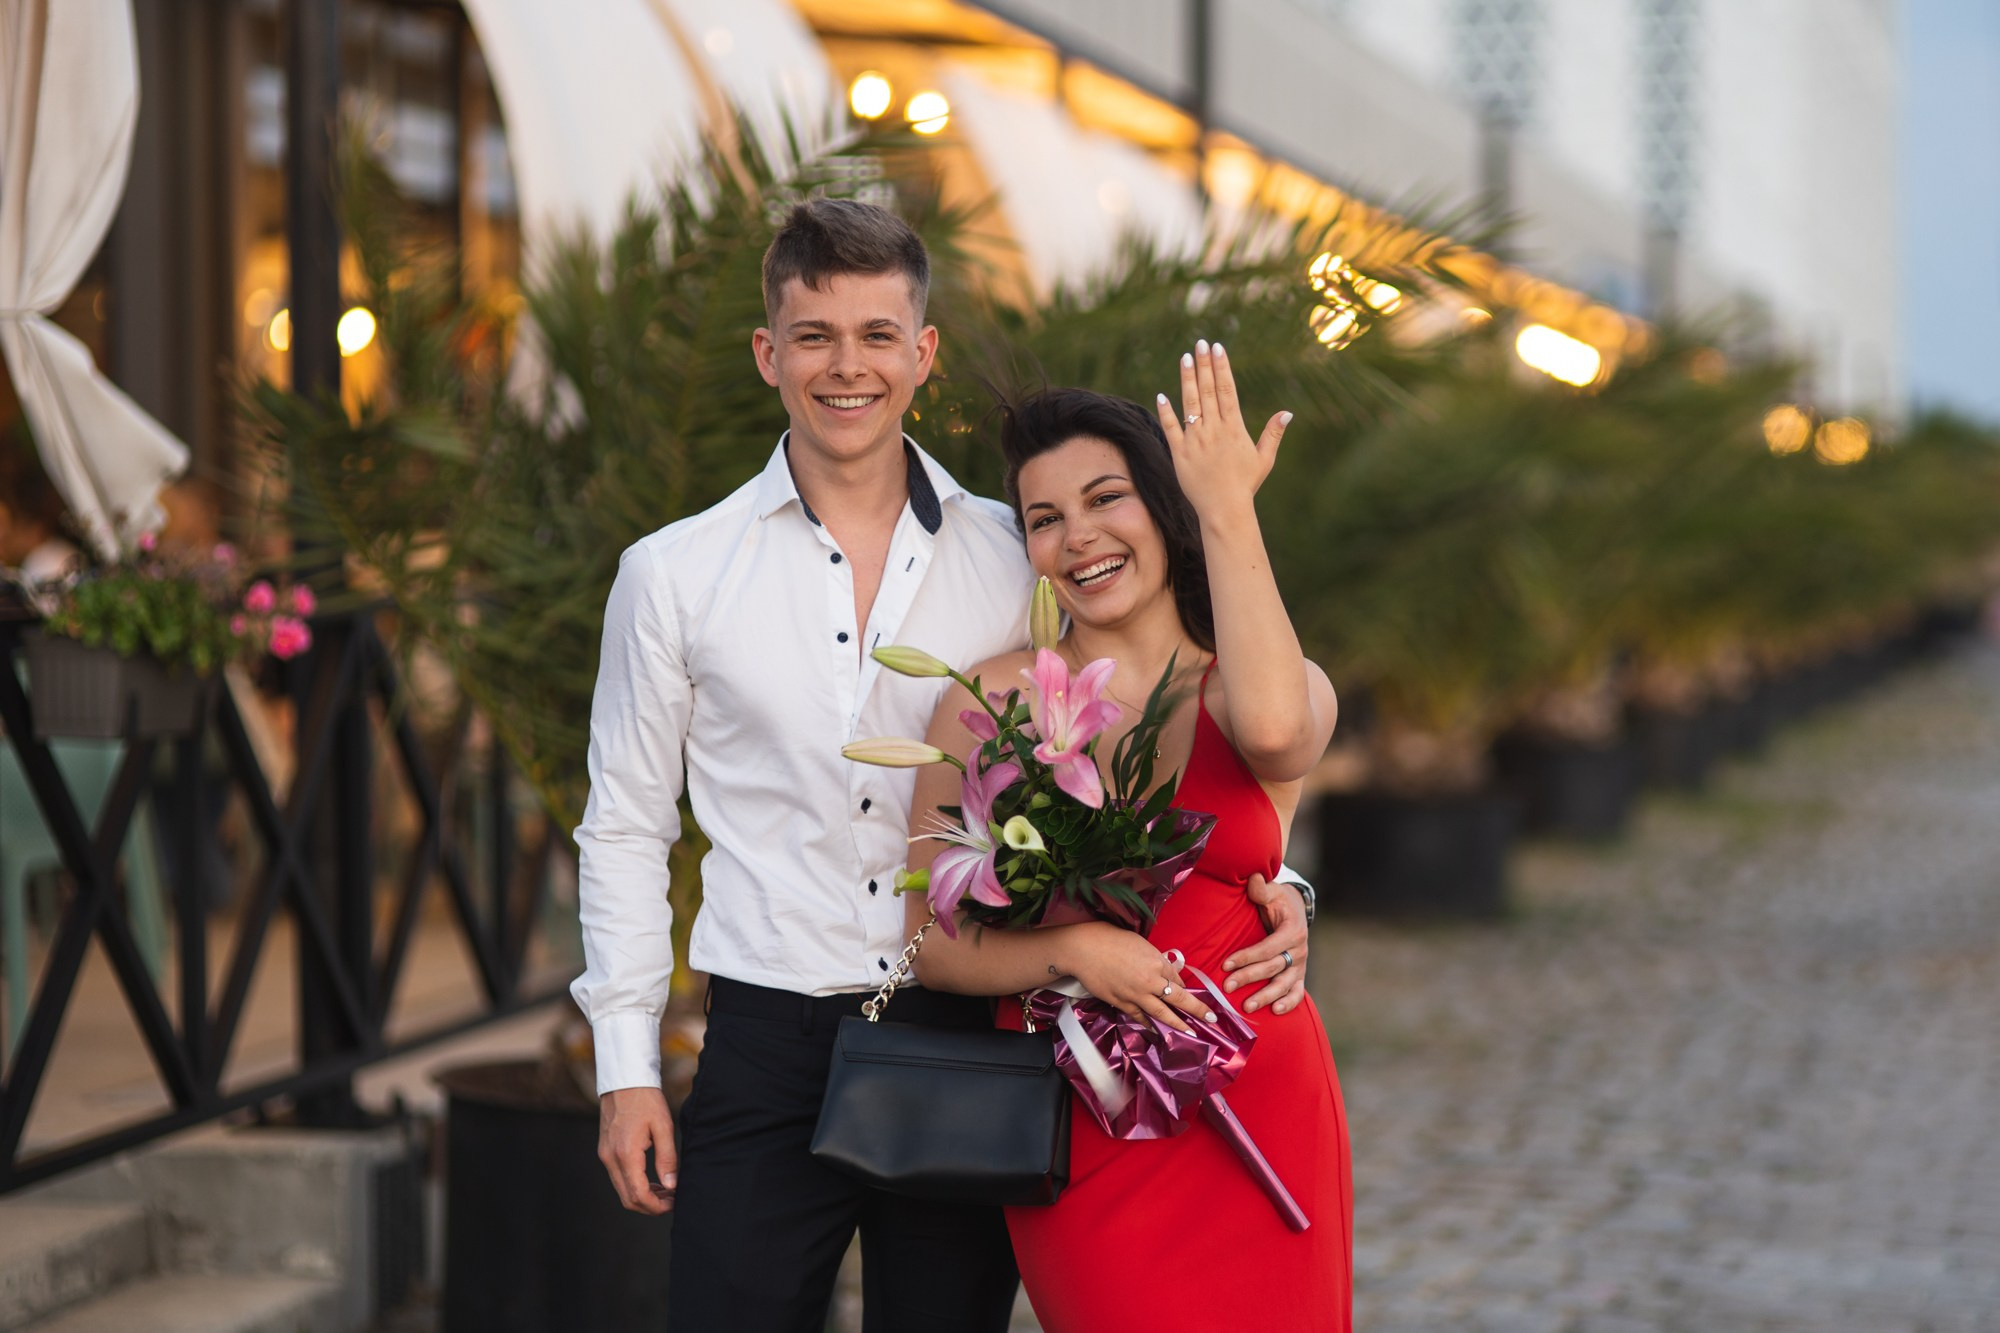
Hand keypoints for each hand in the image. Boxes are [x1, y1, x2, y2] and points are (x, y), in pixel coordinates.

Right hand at [598, 1086, 676, 1214]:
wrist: (625, 1080)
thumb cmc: (646, 1100)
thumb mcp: (663, 1126)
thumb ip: (667, 1158)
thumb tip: (671, 1185)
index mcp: (626, 1154)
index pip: (638, 1195)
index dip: (656, 1206)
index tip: (674, 1202)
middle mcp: (610, 1159)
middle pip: (627, 1199)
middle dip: (650, 1206)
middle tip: (672, 1200)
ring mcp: (605, 1156)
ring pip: (622, 1190)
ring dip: (642, 1196)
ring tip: (666, 1190)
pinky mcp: (605, 1151)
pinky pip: (618, 1178)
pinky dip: (634, 1185)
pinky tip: (652, 1180)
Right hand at [1064, 922, 1217, 1032]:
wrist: (1084, 949)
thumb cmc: (1112, 939)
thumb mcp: (1141, 944)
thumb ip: (1155, 960)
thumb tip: (1165, 971)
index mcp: (1157, 962)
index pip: (1177, 979)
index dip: (1185, 987)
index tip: (1193, 994)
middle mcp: (1150, 981)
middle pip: (1178, 999)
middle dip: (1197, 1010)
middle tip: (1212, 1020)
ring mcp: (1136, 995)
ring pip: (1161, 1013)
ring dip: (1178, 1025)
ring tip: (1190, 1034)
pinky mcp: (1121, 1003)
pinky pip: (1140, 1017)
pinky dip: (1150, 1025)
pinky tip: (1158, 1032)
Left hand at [1155, 339, 1290, 519]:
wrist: (1224, 509)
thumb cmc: (1245, 485)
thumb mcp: (1264, 459)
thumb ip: (1273, 433)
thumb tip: (1287, 413)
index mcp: (1234, 428)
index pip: (1226, 390)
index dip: (1221, 367)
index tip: (1218, 348)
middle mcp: (1214, 430)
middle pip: (1207, 391)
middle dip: (1204, 365)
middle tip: (1201, 343)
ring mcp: (1195, 441)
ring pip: (1189, 404)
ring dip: (1187, 380)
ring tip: (1185, 358)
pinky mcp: (1179, 454)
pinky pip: (1171, 429)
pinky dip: (1166, 412)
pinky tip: (1162, 395)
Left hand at [1222, 874, 1307, 1015]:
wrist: (1297, 909)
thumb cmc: (1278, 901)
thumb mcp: (1271, 891)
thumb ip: (1261, 888)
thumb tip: (1252, 878)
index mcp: (1292, 930)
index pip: (1268, 948)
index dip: (1247, 957)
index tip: (1225, 964)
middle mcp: (1299, 949)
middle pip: (1273, 967)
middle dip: (1249, 978)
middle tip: (1227, 987)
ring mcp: (1301, 964)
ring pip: (1284, 984)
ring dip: (1266, 997)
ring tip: (1247, 1006)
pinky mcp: (1299, 975)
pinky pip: (1297, 992)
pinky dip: (1289, 1003)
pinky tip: (1275, 1011)